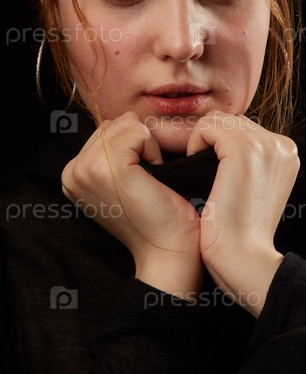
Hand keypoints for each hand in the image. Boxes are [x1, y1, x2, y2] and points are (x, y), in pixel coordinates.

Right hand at [61, 112, 202, 298]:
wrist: (167, 251)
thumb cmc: (155, 216)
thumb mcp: (123, 181)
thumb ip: (114, 152)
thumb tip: (127, 122)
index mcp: (72, 173)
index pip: (107, 129)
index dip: (133, 148)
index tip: (137, 181)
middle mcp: (72, 170)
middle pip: (116, 122)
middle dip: (139, 144)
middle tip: (145, 181)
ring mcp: (86, 168)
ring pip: (128, 124)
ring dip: (148, 148)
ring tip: (148, 180)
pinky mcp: (108, 167)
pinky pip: (139, 132)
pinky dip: (154, 150)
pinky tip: (154, 177)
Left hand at [187, 111, 299, 316]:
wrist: (244, 258)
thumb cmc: (241, 231)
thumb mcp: (253, 189)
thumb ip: (247, 161)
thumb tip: (221, 141)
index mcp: (287, 153)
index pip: (244, 128)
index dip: (222, 147)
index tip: (219, 176)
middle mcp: (282, 143)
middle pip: (231, 120)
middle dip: (211, 142)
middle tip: (206, 175)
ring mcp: (265, 144)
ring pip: (218, 120)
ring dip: (202, 143)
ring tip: (202, 174)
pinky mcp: (243, 148)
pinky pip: (207, 127)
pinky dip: (194, 145)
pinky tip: (197, 169)